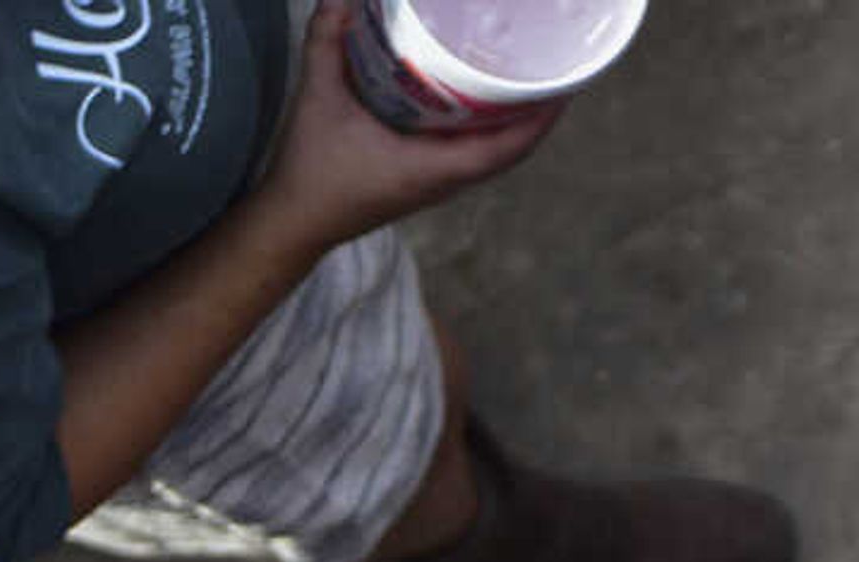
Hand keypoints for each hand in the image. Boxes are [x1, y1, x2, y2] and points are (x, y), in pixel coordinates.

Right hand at [239, 5, 562, 262]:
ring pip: (492, 155)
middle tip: (549, 72)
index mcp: (432, 168)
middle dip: (536, 114)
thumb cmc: (310, 169)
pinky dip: (487, 131)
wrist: (295, 221)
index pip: (506, 150)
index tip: (563, 90)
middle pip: (510, 151)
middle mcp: (445, 181)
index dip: (540, 121)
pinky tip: (483, 101)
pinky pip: (470, 155)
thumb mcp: (318, 97)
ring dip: (515, 124)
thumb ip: (327, 43)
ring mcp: (437, 184)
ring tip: (526, 82)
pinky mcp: (424, 181)